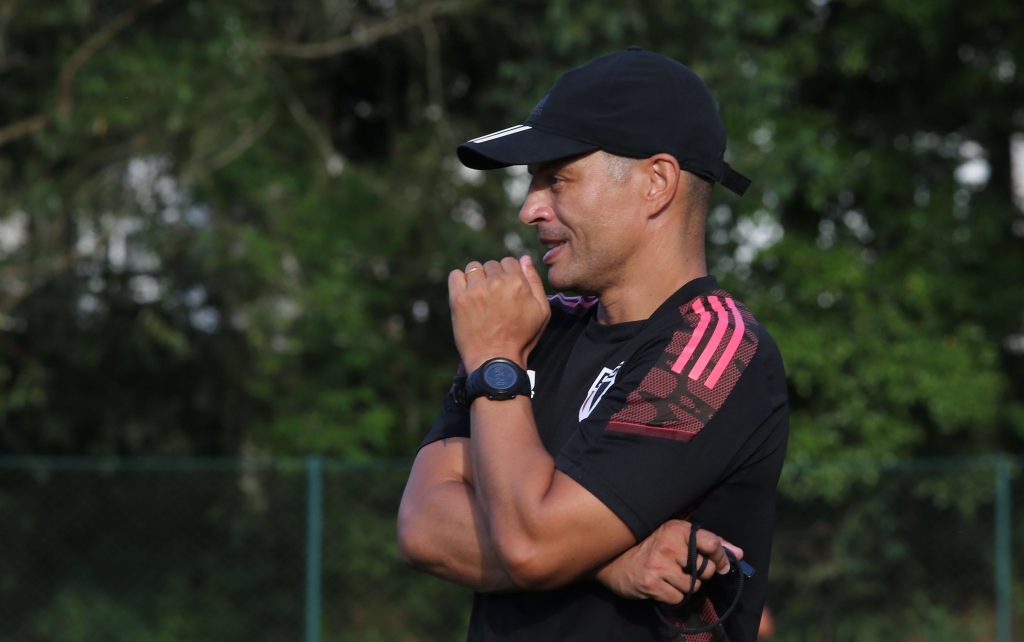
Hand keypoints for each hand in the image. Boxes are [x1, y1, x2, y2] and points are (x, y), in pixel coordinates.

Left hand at [448, 256, 550, 371]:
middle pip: (491, 265)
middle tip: (493, 299)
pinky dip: (459, 282)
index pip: (509, 262)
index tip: (505, 291)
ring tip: (479, 297)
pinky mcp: (458, 298)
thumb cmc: (521, 338)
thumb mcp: (542, 312)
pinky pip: (455, 275)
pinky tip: (466, 296)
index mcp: (518, 282)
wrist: (495, 360)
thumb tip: (524, 259)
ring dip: (476, 279)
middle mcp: (496, 282)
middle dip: (492, 278)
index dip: (508, 276)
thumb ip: (535, 282)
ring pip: (473, 268)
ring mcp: (476, 290)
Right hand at [595, 520, 742, 604]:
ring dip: (683, 587)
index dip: (721, 558)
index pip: (713, 544)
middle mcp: (669, 544)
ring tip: (667, 577)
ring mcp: (660, 564)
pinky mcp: (651, 583)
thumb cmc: (647, 546)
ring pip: (693, 587)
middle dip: (698, 574)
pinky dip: (671, 596)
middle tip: (681, 569)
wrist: (610, 560)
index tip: (722, 566)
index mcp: (677, 529)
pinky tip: (660, 586)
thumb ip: (708, 543)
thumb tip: (739, 554)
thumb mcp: (675, 537)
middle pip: (706, 569)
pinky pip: (678, 598)